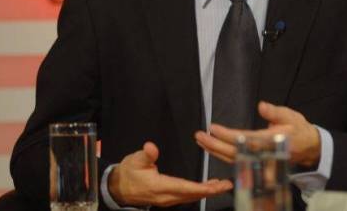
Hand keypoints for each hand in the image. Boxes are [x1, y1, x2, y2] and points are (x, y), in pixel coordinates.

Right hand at [108, 142, 231, 206]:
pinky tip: (208, 186)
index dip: (200, 188)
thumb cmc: (128, 173)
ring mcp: (168, 199)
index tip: (215, 186)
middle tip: (227, 184)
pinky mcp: (168, 198)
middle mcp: (166, 196)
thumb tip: (151, 147)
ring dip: (207, 191)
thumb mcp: (135, 160)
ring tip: (222, 185)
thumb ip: (146, 155)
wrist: (119, 188)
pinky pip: (187, 196)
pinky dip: (199, 191)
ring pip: (191, 196)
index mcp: (160, 186)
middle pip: (192, 194)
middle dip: (211, 190)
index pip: (184, 188)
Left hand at [195, 101, 320, 168]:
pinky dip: (223, 155)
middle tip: (199, 136)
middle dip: (215, 145)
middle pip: (233, 152)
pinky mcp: (256, 162)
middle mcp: (261, 153)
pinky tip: (213, 149)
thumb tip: (262, 106)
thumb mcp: (290, 115)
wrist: (308, 147)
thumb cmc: (298, 129)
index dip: (226, 135)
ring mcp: (258, 160)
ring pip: (233, 159)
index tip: (213, 128)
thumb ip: (275, 112)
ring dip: (215, 151)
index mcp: (268, 141)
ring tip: (201, 141)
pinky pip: (237, 161)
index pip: (243, 139)